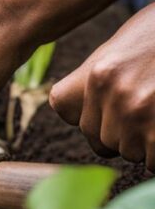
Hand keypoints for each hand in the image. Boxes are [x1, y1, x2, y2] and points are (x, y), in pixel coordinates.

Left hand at [50, 4, 154, 167]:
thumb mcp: (125, 46)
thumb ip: (103, 76)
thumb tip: (96, 107)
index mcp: (97, 72)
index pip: (63, 106)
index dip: (85, 111)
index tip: (104, 108)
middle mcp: (112, 94)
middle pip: (99, 137)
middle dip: (121, 132)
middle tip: (145, 111)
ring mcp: (137, 114)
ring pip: (128, 152)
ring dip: (144, 143)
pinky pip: (152, 162)